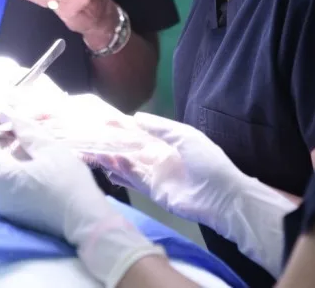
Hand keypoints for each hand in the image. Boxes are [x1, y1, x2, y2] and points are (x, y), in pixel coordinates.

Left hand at [0, 116, 163, 285]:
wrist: (86, 220)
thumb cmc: (68, 181)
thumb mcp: (49, 149)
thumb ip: (25, 131)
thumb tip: (9, 116)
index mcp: (3, 177)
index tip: (15, 125)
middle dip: (10, 146)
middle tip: (32, 137)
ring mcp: (9, 209)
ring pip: (7, 176)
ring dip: (18, 162)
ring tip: (41, 154)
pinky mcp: (19, 217)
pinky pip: (14, 190)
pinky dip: (23, 177)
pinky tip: (42, 172)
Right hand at [91, 113, 294, 276]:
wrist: (222, 196)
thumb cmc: (208, 161)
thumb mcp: (185, 136)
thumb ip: (160, 127)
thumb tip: (136, 117)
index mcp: (168, 142)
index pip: (142, 132)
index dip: (124, 127)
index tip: (106, 121)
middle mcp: (159, 157)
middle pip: (131, 149)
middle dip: (113, 143)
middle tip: (92, 137)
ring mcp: (156, 175)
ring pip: (128, 164)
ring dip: (112, 158)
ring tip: (93, 151)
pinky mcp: (153, 191)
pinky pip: (133, 180)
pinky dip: (121, 172)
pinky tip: (110, 164)